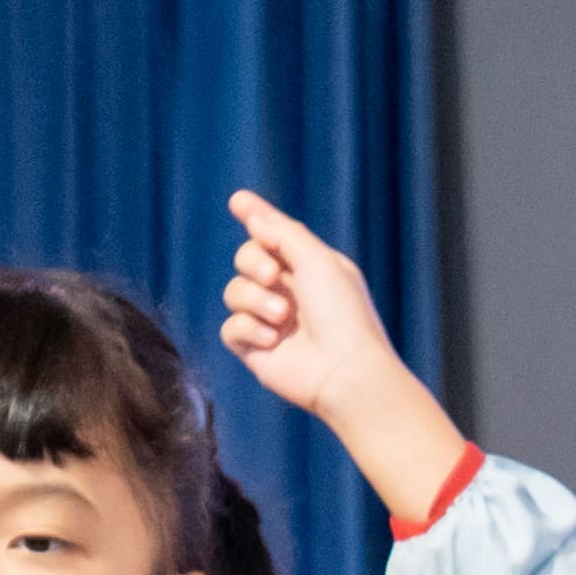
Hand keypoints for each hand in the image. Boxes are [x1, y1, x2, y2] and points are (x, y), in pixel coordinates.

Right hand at [219, 189, 471, 524]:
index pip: (275, 237)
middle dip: (253, 261)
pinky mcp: (256, 350)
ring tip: (283, 318)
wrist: (345, 373)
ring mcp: (271, 322)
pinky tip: (273, 341)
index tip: (238, 202)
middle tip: (273, 276)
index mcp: (309, 269)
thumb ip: (282, 232)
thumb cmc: (342, 315)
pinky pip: (230, 328)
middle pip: (246, 258)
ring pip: (234, 292)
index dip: (256, 218)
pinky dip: (248, 330)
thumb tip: (252, 215)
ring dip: (255, 300)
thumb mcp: (317, 260)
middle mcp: (289, 293)